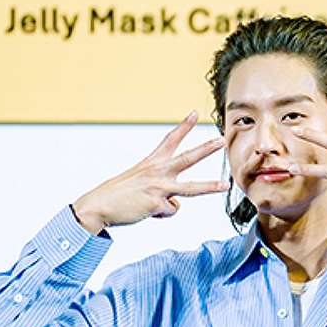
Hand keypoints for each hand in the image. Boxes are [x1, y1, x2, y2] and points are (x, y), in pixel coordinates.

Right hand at [71, 112, 226, 233]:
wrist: (100, 205)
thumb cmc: (119, 195)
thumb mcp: (140, 183)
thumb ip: (161, 188)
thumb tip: (175, 203)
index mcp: (152, 162)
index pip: (170, 139)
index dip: (183, 126)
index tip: (194, 113)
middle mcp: (157, 171)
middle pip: (188, 158)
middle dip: (206, 149)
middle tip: (221, 141)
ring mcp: (158, 187)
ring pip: (191, 188)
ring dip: (210, 186)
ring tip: (226, 185)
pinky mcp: (157, 203)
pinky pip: (171, 211)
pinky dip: (161, 214)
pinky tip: (148, 211)